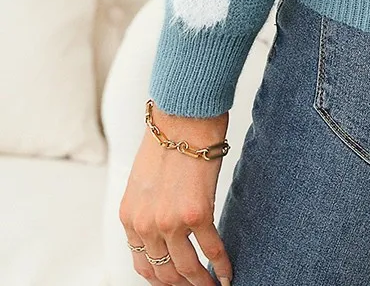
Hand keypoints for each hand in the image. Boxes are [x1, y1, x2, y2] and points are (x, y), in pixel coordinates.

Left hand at [119, 101, 234, 285]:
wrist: (183, 114)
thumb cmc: (169, 137)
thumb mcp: (145, 179)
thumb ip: (150, 207)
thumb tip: (165, 227)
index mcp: (129, 217)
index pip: (142, 263)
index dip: (161, 278)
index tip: (175, 282)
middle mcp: (145, 225)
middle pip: (164, 272)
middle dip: (182, 285)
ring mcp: (169, 222)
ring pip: (186, 268)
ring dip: (201, 283)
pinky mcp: (196, 213)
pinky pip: (210, 250)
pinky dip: (221, 266)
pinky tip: (227, 273)